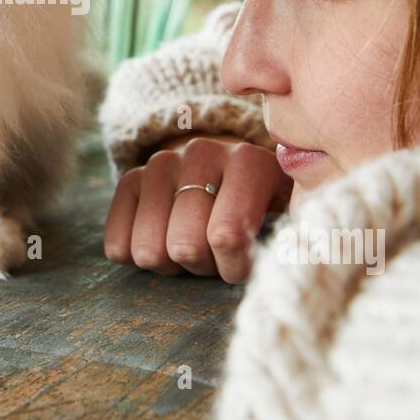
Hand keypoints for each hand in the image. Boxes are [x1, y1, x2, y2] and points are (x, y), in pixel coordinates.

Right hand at [103, 135, 291, 282]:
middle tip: (217, 255)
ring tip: (193, 246)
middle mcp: (201, 153)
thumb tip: (295, 259)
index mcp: (249, 162)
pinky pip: (118, 246)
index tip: (245, 261)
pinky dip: (137, 258)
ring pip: (149, 252)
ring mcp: (161, 163)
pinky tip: (163, 241)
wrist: (224, 168)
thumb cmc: (264, 207)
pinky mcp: (130, 178)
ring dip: (172, 265)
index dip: (234, 267)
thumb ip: (301, 234)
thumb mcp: (292, 213)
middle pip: (185, 247)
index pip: (226, 236)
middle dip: (203, 266)